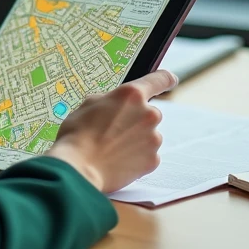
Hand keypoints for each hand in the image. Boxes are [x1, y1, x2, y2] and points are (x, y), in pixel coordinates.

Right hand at [47, 69, 177, 193]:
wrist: (78, 168)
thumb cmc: (77, 134)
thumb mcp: (88, 104)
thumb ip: (110, 100)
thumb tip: (115, 105)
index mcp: (132, 95)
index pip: (159, 80)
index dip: (165, 79)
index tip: (170, 80)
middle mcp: (148, 114)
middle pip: (148, 113)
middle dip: (135, 120)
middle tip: (113, 130)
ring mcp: (153, 139)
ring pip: (148, 135)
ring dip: (135, 139)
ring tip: (111, 148)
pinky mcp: (152, 160)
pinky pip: (147, 155)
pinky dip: (135, 157)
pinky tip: (117, 160)